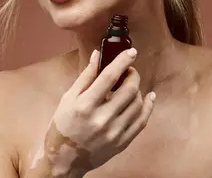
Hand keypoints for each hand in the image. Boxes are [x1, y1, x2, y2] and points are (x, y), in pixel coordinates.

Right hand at [31, 48, 155, 176]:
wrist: (64, 158)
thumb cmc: (63, 125)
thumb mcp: (68, 98)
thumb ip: (86, 76)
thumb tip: (98, 55)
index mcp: (85, 105)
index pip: (110, 77)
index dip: (122, 61)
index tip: (131, 52)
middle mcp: (101, 119)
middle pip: (129, 89)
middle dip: (132, 74)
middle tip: (129, 70)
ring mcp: (114, 132)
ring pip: (138, 103)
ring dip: (138, 89)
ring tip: (130, 85)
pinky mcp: (122, 142)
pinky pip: (142, 121)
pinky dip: (148, 107)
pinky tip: (148, 98)